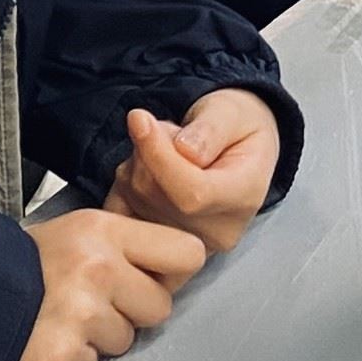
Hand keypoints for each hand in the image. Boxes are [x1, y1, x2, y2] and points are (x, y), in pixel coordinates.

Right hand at [4, 208, 209, 360]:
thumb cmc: (25, 266)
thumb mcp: (79, 232)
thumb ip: (127, 245)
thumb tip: (176, 264)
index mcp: (106, 231)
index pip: (187, 254)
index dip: (173, 272)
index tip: (151, 277)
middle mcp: (99, 267)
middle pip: (161, 306)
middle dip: (134, 311)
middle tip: (95, 302)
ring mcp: (82, 312)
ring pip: (128, 340)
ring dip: (102, 337)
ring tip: (65, 317)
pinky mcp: (66, 353)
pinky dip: (75, 358)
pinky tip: (51, 337)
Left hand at [106, 89, 281, 253]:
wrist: (233, 149)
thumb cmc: (234, 127)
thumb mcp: (231, 113)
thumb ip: (210, 130)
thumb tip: (184, 150)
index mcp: (243, 198)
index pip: (192, 192)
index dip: (159, 156)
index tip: (139, 118)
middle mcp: (216, 231)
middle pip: (155, 194)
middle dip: (147, 152)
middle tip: (170, 131)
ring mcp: (184, 244)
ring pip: (133, 199)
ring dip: (136, 165)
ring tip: (167, 151)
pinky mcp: (156, 247)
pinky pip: (118, 211)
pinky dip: (124, 184)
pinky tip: (150, 172)